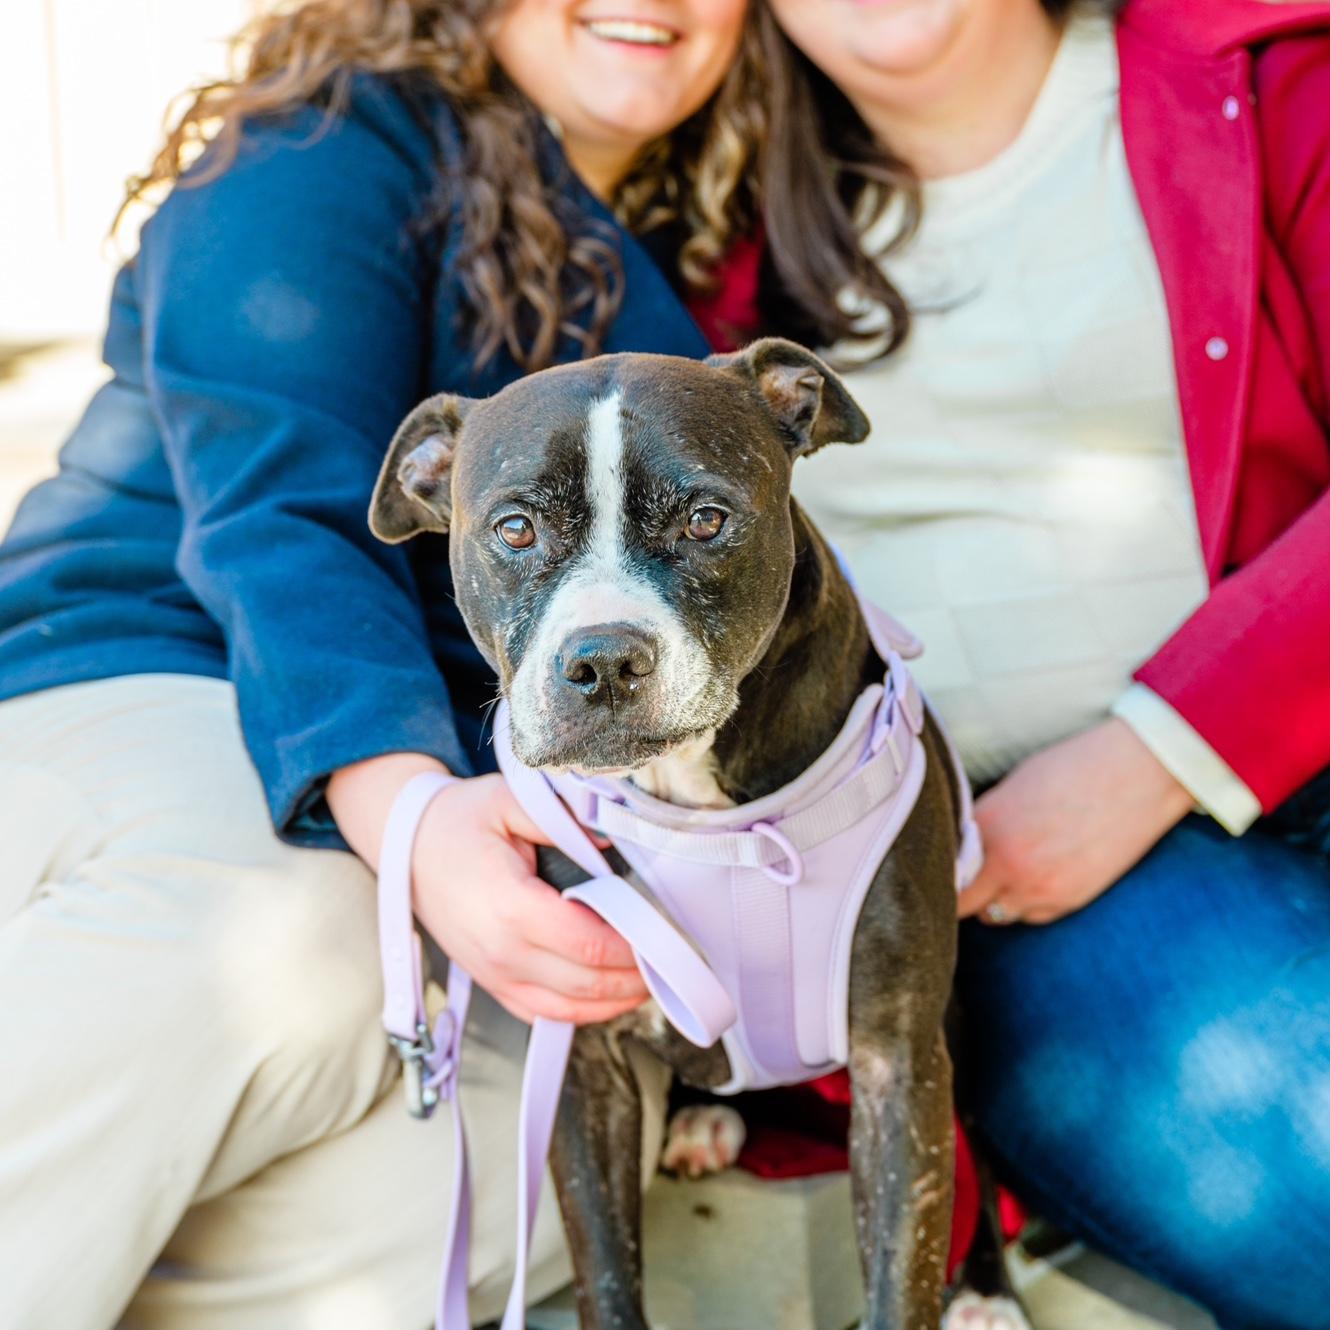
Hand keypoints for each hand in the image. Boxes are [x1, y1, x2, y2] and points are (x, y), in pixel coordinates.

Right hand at [410, 774, 649, 1023]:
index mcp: (508, 907)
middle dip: (639, 975)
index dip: (635, 947)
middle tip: (678, 957)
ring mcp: (494, 975)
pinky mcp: (492, 984)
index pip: (588, 944)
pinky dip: (585, 1012)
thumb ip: (565, 817)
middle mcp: (500, 952)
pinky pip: (545, 1015)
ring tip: (657, 979)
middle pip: (587, 984)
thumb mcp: (510, 800)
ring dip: (618, 1001)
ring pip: (570, 1009)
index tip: (668, 934)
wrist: (406, 845)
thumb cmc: (459, 821)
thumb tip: (613, 836)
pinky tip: (614, 995)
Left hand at [958, 718, 1193, 926]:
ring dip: (994, 900)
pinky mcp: (1069, 901)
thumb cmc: (1073, 767)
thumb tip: (962, 845)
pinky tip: (1038, 877)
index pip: (943, 868)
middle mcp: (1006, 864)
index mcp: (986, 826)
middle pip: (962, 904)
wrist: (1139, 773)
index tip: (939, 867)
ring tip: (1006, 874)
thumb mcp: (1013, 787)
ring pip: (996, 914)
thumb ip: (983, 822)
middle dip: (959, 894)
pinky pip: (1032, 916)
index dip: (940, 869)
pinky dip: (1027, 904)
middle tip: (964, 881)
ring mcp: (1039, 888)